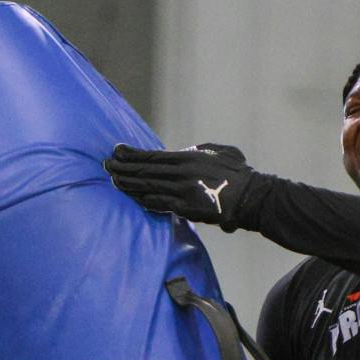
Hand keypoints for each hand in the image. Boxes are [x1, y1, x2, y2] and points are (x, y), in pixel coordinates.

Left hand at [103, 143, 270, 229]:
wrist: (252, 198)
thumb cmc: (239, 173)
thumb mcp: (219, 152)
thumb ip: (198, 150)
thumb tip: (184, 151)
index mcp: (188, 158)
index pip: (152, 156)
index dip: (132, 154)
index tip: (117, 151)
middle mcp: (181, 174)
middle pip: (145, 172)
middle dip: (124, 168)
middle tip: (107, 165)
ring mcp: (182, 193)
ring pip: (148, 188)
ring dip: (128, 184)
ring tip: (114, 180)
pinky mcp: (187, 209)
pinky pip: (160, 205)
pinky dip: (144, 200)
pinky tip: (133, 197)